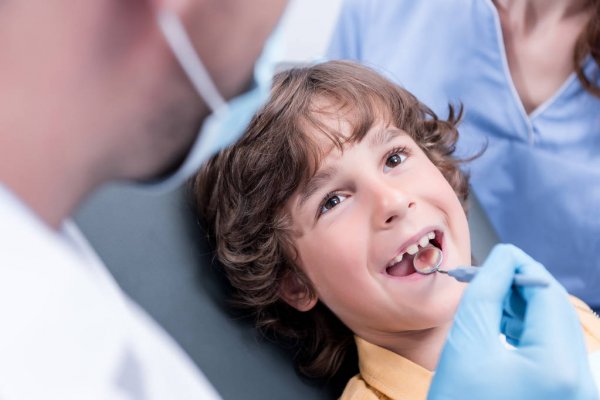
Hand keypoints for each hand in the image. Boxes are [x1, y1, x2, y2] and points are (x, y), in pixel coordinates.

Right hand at [428, 244, 597, 399]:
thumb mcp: (467, 339)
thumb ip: (487, 289)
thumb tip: (503, 257)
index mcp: (561, 369)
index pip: (547, 294)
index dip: (519, 266)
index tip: (494, 254)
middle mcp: (580, 383)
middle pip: (554, 310)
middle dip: (518, 286)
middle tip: (485, 275)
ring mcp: (574, 392)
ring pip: (552, 328)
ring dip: (520, 306)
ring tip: (486, 296)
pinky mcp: (563, 396)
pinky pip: (549, 349)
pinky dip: (524, 329)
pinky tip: (498, 319)